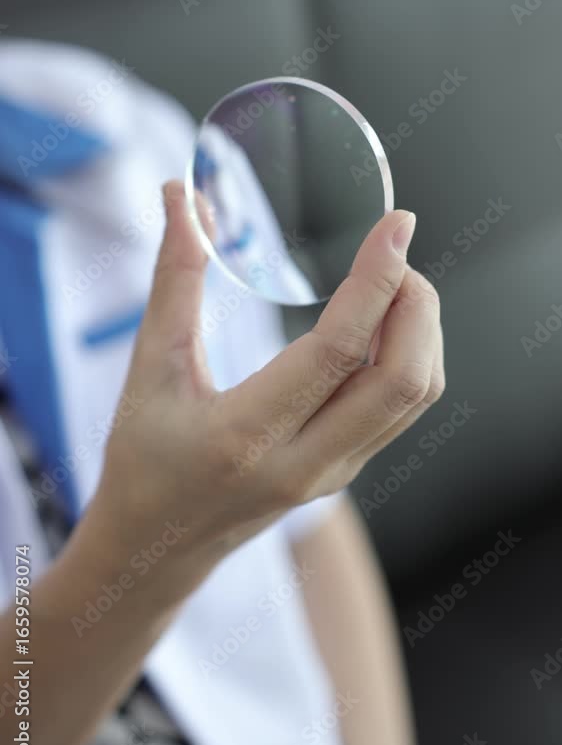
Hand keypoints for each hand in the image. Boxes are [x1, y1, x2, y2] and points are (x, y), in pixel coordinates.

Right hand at [93, 181, 443, 597]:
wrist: (155, 548)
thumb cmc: (143, 458)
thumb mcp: (149, 366)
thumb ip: (173, 278)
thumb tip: (182, 197)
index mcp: (246, 433)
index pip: (337, 350)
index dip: (375, 279)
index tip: (395, 225)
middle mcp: (302, 462)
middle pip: (401, 380)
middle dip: (416, 302)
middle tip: (396, 251)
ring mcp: (331, 475)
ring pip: (414, 398)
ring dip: (421, 330)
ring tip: (394, 281)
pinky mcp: (343, 474)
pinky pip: (400, 412)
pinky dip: (410, 357)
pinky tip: (385, 324)